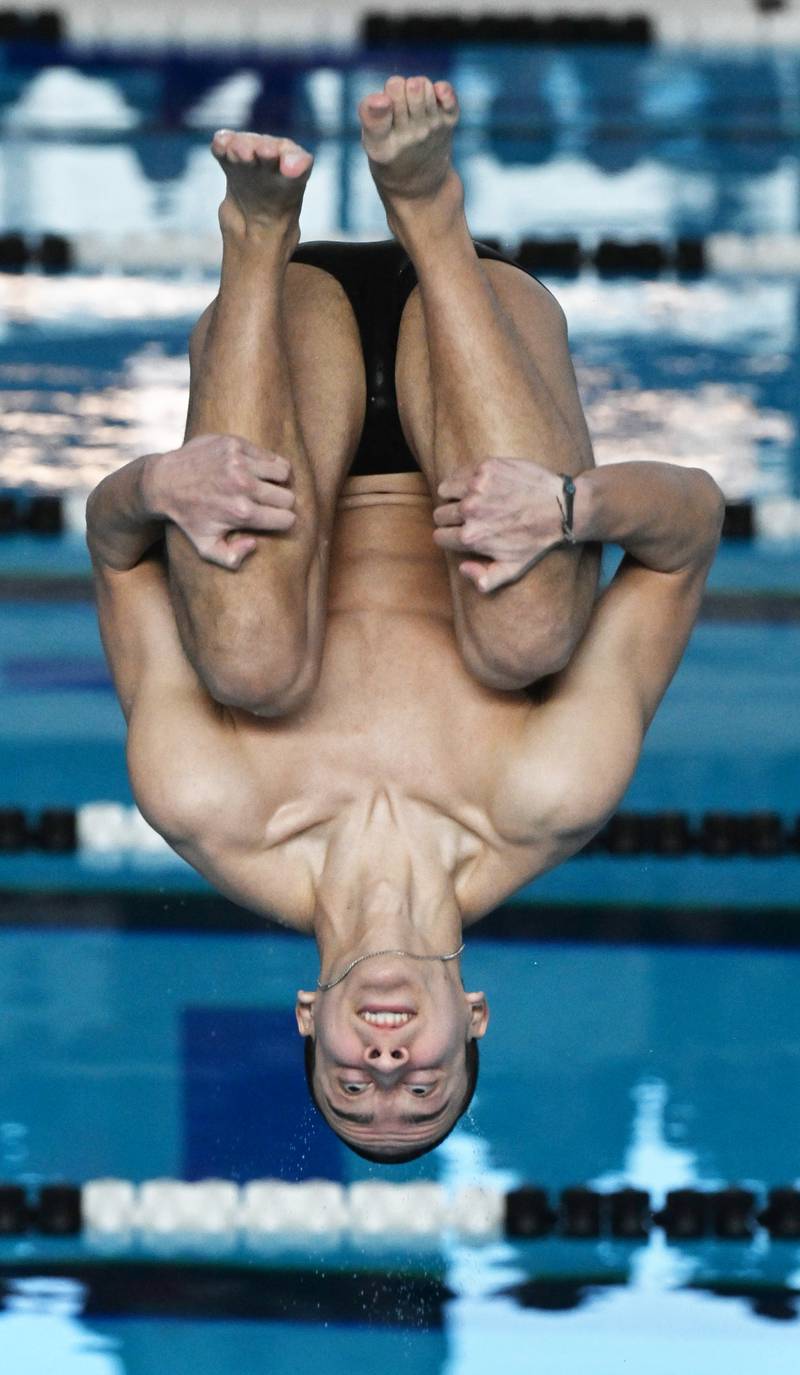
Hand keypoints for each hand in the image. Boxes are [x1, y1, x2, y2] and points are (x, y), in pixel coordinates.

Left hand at [146, 435, 295, 568]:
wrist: (164, 482)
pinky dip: (267, 464)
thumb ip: (232, 558)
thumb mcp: (205, 548)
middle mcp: (243, 486)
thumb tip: (254, 544)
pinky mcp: (235, 444)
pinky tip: (255, 471)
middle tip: (269, 504)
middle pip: (288, 497)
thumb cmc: (188, 517)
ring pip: (284, 472)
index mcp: (241, 513)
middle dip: (282, 503)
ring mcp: (239, 462)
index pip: (287, 519)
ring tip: (266, 485)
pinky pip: (269, 456)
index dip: (283, 521)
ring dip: (278, 481)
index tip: (275, 519)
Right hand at [432, 456, 569, 591]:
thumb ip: (485, 579)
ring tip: (472, 500)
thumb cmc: (535, 540)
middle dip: (451, 518)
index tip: (462, 533)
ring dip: (454, 496)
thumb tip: (462, 568)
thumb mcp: (513, 569)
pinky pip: (459, 472)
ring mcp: (477, 486)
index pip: (439, 536)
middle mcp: (470, 510)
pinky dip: (465, 479)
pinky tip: (481, 486)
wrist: (560, 507)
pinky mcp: (485, 467)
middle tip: (471, 517)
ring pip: (445, 490)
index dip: (450, 536)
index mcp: (471, 537)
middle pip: (440, 514)